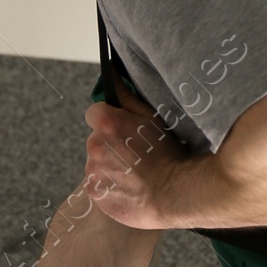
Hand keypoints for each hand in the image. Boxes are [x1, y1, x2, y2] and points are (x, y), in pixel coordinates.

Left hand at [84, 94, 183, 227]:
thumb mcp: (152, 118)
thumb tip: (111, 73)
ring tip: (134, 174)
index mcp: (106, 123)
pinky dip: (109, 186)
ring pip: (96, 163)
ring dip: (109, 166)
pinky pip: (97, 185)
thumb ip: (126, 95)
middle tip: (134, 155)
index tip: (124, 131)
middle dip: (110, 145)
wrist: (173, 194)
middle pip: (96, 139)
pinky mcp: (94, 192)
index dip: (110, 121)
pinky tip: (128, 188)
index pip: (95, 114)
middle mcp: (94, 145)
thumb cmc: (167, 154)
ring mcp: (92, 171)